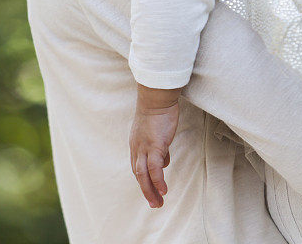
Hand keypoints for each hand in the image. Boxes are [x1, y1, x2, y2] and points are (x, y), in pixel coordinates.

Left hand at [129, 85, 180, 208]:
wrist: (157, 97)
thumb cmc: (159, 111)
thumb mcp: (157, 131)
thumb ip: (159, 146)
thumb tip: (165, 160)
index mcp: (136, 144)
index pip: (137, 167)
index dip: (143, 180)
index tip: (151, 191)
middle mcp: (137, 147)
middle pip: (138, 174)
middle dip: (146, 191)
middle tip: (155, 204)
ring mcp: (144, 147)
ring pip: (143, 174)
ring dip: (150, 191)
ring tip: (158, 203)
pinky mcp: (155, 145)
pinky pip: (155, 168)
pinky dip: (158, 180)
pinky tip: (163, 190)